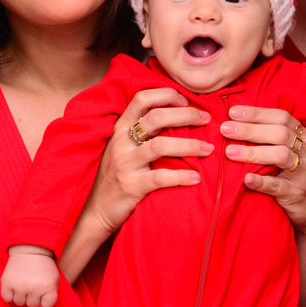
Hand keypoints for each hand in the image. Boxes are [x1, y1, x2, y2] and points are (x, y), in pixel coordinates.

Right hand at [2, 245, 60, 306]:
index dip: (45, 299)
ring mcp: (19, 286)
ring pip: (19, 303)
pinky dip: (9, 294)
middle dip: (32, 296)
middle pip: (32, 305)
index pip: (47, 305)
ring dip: (21, 295)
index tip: (43, 289)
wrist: (30, 249)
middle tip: (32, 283)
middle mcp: (34, 288)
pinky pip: (7, 299)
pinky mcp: (7, 283)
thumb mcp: (53, 278)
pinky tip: (14, 285)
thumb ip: (50, 296)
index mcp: (48, 287)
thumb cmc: (43, 265)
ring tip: (23, 283)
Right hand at [57, 87, 212, 286]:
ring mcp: (125, 164)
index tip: (186, 100)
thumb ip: (142, 132)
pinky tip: (196, 178)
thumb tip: (177, 116)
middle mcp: (121, 142)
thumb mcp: (123, 148)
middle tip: (206, 119)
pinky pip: (160, 178)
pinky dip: (181, 176)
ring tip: (208, 149)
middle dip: (186, 115)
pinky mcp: (131, 187)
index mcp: (121, 128)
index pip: (142, 98)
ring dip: (189, 145)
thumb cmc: (117, 176)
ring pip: (160, 146)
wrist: (97, 212)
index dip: (166, 94)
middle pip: (156, 118)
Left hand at [220, 106, 305, 234]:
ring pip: (281, 156)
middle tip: (225, 129)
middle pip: (280, 133)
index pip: (281, 117)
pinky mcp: (296, 193)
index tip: (232, 112)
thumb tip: (236, 120)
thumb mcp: (290, 151)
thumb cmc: (294, 174)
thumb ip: (271, 136)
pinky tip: (246, 179)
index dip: (257, 113)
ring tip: (229, 152)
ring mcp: (304, 172)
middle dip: (250, 130)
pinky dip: (261, 181)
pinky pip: (278, 186)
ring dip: (253, 152)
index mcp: (304, 136)